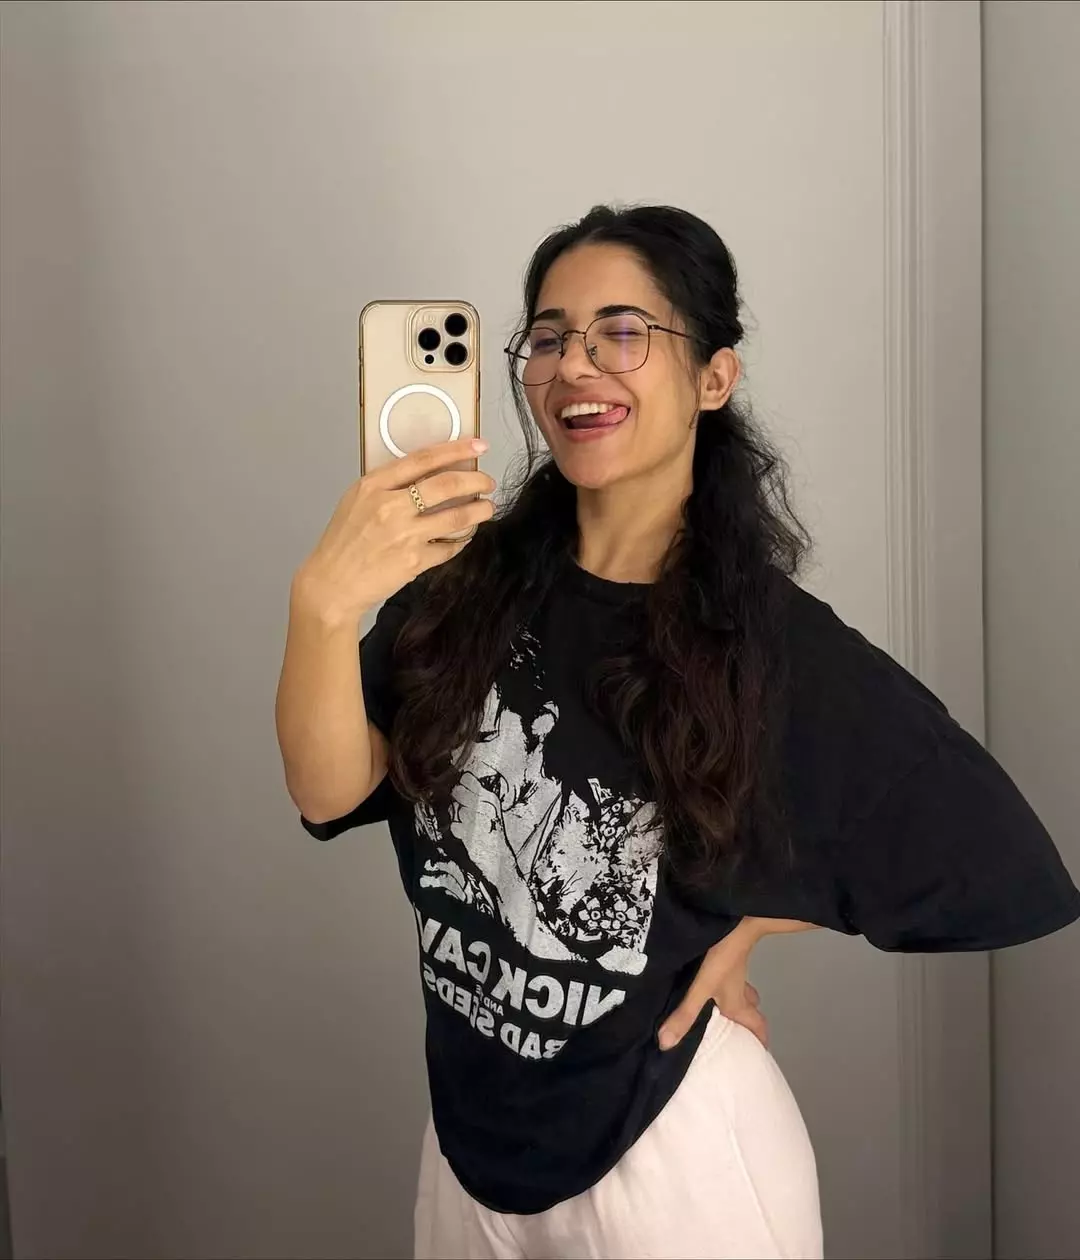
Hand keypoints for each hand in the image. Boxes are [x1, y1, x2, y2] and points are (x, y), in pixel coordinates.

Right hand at [292, 437, 494, 628]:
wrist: (332, 584)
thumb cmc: (343, 542)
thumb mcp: (357, 501)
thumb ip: (389, 485)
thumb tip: (430, 473)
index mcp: (374, 486)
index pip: (423, 459)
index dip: (456, 449)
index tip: (478, 445)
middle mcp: (390, 507)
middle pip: (447, 485)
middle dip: (476, 480)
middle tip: (488, 482)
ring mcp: (404, 535)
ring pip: (457, 517)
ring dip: (479, 511)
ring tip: (487, 508)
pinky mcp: (414, 561)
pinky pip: (450, 547)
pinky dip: (461, 541)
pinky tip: (463, 537)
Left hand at [659, 931, 767, 1050]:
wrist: (737, 916)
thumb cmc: (723, 955)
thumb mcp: (702, 987)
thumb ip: (685, 1014)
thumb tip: (666, 1045)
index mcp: (737, 1002)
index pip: (756, 1025)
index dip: (759, 1040)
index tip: (759, 1051)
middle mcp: (739, 988)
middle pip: (750, 1007)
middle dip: (744, 1018)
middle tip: (732, 1027)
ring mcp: (736, 969)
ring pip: (740, 989)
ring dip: (733, 998)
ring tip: (715, 1005)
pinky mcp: (728, 953)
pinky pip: (729, 973)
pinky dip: (722, 979)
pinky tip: (705, 975)